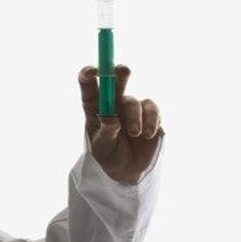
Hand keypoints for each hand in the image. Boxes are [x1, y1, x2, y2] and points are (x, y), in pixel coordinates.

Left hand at [78, 64, 162, 184]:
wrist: (127, 171)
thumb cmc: (108, 157)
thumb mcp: (102, 147)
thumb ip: (106, 131)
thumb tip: (111, 118)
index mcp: (94, 107)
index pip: (89, 85)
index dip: (89, 74)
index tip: (93, 71)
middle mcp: (112, 103)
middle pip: (114, 80)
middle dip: (119, 72)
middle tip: (124, 70)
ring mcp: (131, 107)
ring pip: (133, 101)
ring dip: (135, 115)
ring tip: (135, 133)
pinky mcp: (149, 114)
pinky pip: (151, 108)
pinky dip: (151, 119)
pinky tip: (147, 134)